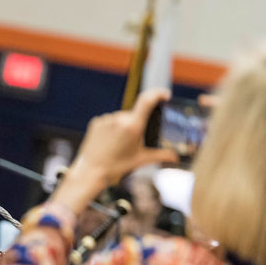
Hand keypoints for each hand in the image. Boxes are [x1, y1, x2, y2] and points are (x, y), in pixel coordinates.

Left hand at [55, 89, 177, 212]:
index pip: (147, 101)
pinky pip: (109, 121)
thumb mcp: (140, 160)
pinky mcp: (96, 121)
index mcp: (133, 126)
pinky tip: (109, 141)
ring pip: (121, 118)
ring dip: (124, 126)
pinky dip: (112, 128)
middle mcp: (119, 119)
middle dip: (137, 124)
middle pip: (135, 115)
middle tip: (132, 142)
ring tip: (118, 144)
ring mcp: (106, 119)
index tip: (165, 95)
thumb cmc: (116, 166)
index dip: (157, 94)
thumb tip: (175, 157)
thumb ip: (160, 155)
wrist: (90, 171)